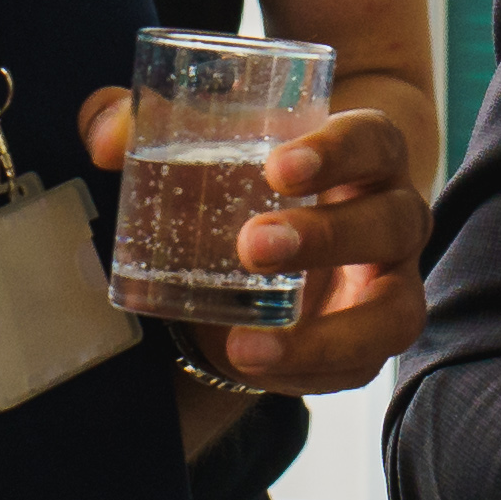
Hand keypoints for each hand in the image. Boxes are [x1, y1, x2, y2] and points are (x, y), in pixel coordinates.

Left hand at [81, 89, 432, 392]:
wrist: (308, 221)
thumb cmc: (260, 170)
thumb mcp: (217, 138)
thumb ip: (151, 124)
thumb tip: (104, 138)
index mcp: (371, 153)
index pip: (372, 140)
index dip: (336, 152)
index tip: (277, 167)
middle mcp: (396, 215)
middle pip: (393, 221)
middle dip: (327, 237)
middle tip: (251, 246)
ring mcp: (393, 283)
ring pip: (394, 313)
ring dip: (325, 334)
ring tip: (245, 346)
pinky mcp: (371, 338)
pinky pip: (359, 368)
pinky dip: (306, 375)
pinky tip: (250, 366)